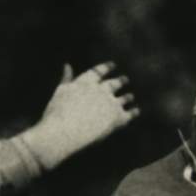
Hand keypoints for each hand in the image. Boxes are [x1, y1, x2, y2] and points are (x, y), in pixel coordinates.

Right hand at [24, 62, 139, 168]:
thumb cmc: (58, 112)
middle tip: (125, 79)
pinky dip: (134, 112)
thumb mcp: (61, 92)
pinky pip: (130, 113)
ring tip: (131, 96)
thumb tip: (67, 65)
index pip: (99, 71)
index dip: (106, 67)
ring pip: (124, 97)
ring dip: (128, 97)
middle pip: (114, 83)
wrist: (66, 130)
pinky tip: (137, 111)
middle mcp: (101, 90)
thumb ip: (67, 78)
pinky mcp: (118, 117)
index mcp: (86, 82)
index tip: (112, 64)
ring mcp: (111, 103)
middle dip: (120, 81)